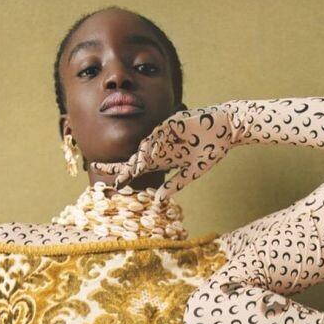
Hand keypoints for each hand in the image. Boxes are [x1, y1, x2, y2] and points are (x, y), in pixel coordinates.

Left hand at [94, 104, 242, 197]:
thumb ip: (175, 184)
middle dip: (117, 162)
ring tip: (129, 172)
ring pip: (145, 148)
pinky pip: (159, 135)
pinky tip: (146, 156)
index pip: (139, 168)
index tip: (113, 184)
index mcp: (164, 159)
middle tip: (96, 165)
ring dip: (137, 160)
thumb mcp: (193, 172)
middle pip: (134, 157)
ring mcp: (165, 135)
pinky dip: (152, 146)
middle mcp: (161, 148)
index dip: (125, 174)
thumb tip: (158, 200)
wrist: (227, 129)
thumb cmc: (211, 149)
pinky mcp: (173, 123)